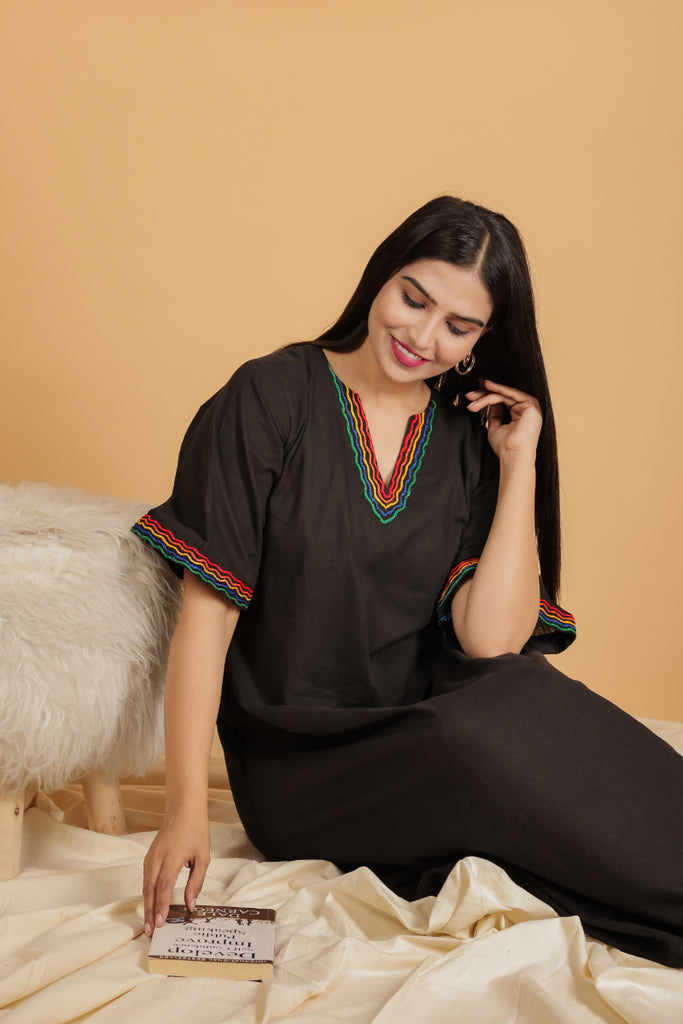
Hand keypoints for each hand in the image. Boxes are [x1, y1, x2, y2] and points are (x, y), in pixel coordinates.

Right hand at [143, 807, 210, 935]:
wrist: (183, 809)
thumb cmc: (196, 831)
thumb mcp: (203, 856)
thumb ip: (196, 882)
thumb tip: (191, 905)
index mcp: (173, 857)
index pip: (164, 886)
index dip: (162, 906)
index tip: (161, 923)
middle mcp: (157, 857)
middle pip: (150, 890)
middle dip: (150, 912)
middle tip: (151, 932)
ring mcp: (150, 857)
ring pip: (146, 886)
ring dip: (147, 906)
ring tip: (150, 925)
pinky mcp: (149, 857)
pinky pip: (146, 879)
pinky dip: (147, 895)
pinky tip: (150, 906)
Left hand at [465, 380, 541, 460]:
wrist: (513, 455)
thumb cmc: (505, 447)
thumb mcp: (495, 427)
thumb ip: (494, 415)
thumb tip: (492, 404)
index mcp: (520, 415)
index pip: (502, 401)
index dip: (486, 397)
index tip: (472, 398)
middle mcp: (526, 410)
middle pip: (502, 396)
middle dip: (483, 394)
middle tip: (470, 396)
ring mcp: (530, 406)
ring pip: (504, 395)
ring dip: (486, 395)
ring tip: (473, 398)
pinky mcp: (531, 404)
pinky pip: (511, 393)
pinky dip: (499, 389)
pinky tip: (488, 386)